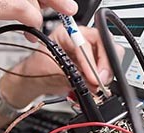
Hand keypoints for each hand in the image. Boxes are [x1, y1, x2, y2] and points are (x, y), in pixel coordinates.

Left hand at [0, 26, 124, 107]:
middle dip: (105, 64)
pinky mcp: (93, 64)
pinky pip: (105, 69)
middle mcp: (81, 39)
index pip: (86, 44)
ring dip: (106, 73)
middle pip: (104, 44)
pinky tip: (97, 87)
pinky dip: (104, 80)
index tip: (93, 77)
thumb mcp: (51, 71)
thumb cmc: (36, 70)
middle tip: (101, 80)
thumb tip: (91, 82)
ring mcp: (88, 52)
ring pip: (109, 56)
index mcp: (67, 33)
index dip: (91, 62)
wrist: (34, 82)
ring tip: (97, 86)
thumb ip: (72, 75)